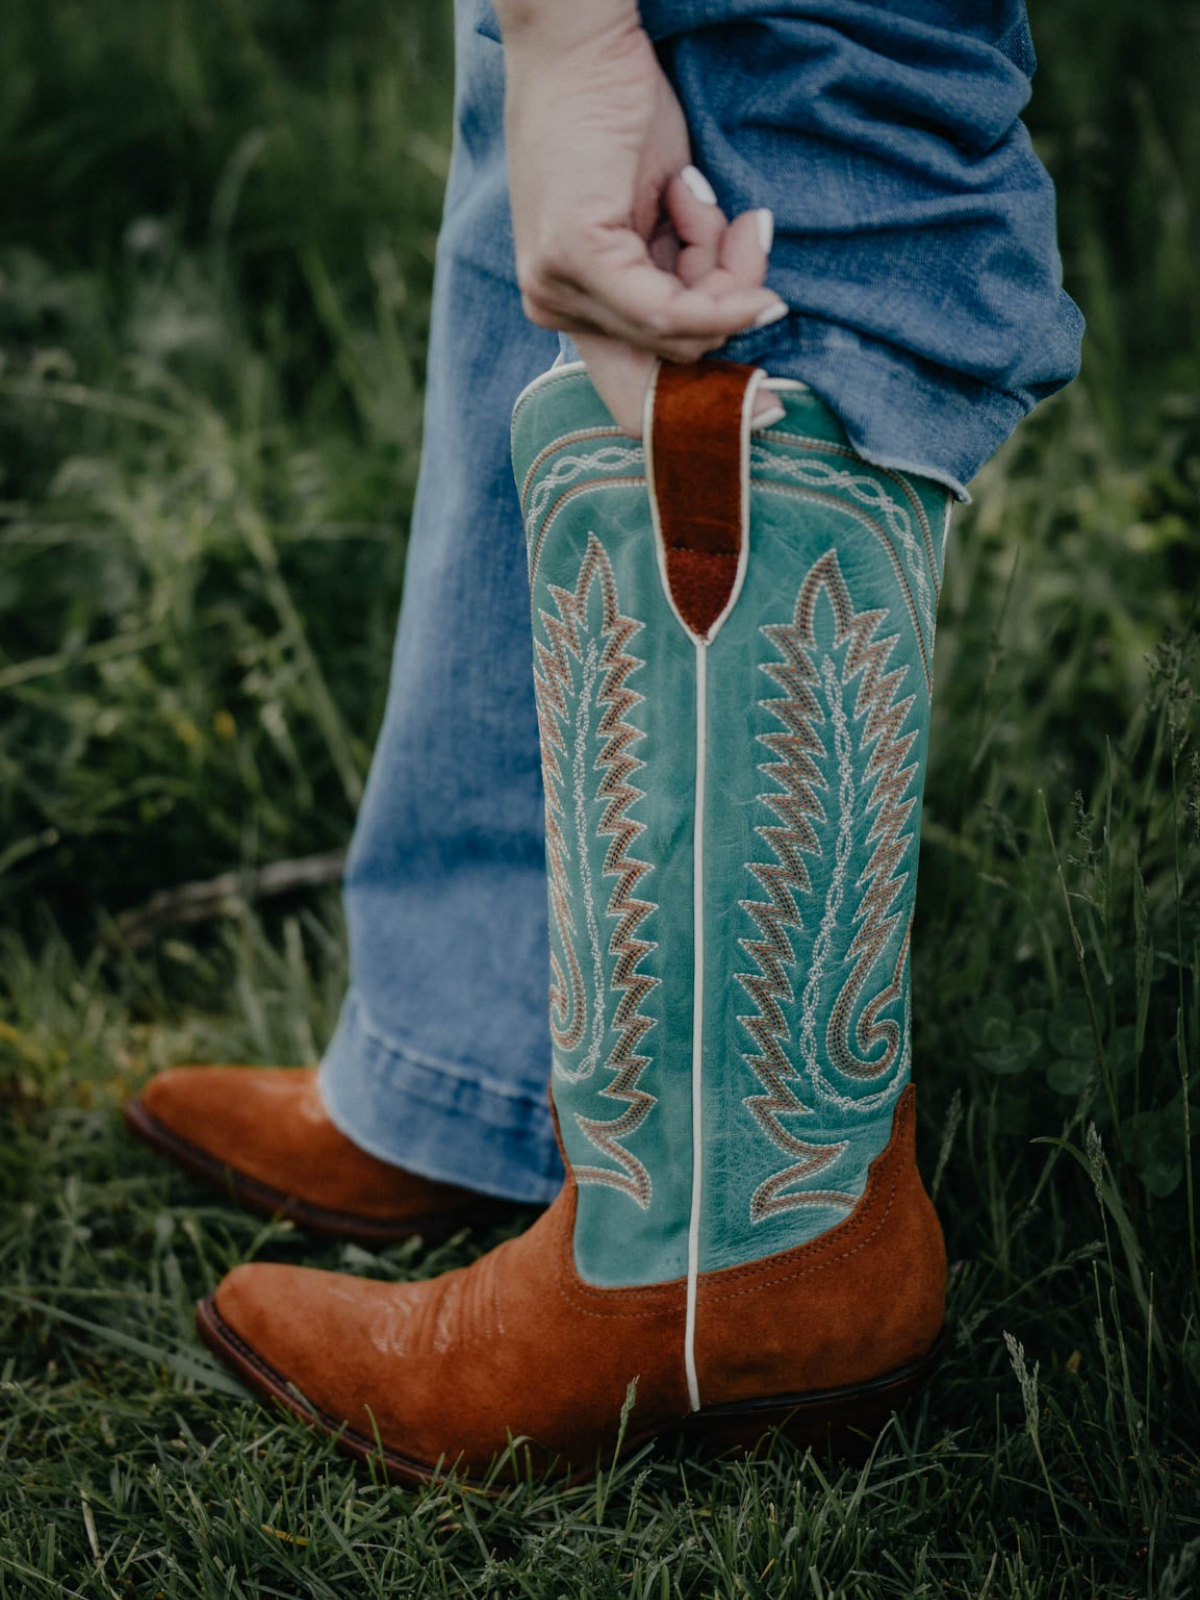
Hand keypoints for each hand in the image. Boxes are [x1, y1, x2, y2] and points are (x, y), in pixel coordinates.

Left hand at [498, 1, 786, 432]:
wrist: (582, 41)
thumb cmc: (621, 116)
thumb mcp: (664, 219)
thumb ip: (686, 281)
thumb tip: (748, 321)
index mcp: (570, 306)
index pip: (635, 398)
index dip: (705, 412)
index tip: (770, 407)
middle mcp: (553, 308)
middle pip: (678, 358)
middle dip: (730, 300)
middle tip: (746, 229)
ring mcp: (557, 289)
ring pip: (681, 331)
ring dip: (723, 264)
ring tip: (706, 194)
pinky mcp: (575, 260)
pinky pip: (668, 311)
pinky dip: (713, 275)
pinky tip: (719, 215)